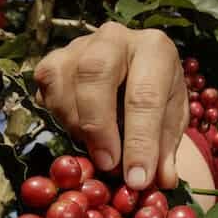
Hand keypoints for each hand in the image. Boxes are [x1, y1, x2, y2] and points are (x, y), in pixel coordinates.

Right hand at [34, 22, 188, 189]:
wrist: (135, 73)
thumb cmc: (157, 97)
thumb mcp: (170, 121)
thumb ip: (165, 150)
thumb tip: (161, 181)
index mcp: (155, 48)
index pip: (146, 96)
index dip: (140, 142)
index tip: (137, 179)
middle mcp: (115, 37)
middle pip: (96, 74)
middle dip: (99, 126)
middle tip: (107, 164)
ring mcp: (80, 44)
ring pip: (65, 83)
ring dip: (77, 126)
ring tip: (97, 149)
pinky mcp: (54, 57)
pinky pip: (46, 87)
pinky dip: (59, 115)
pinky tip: (78, 128)